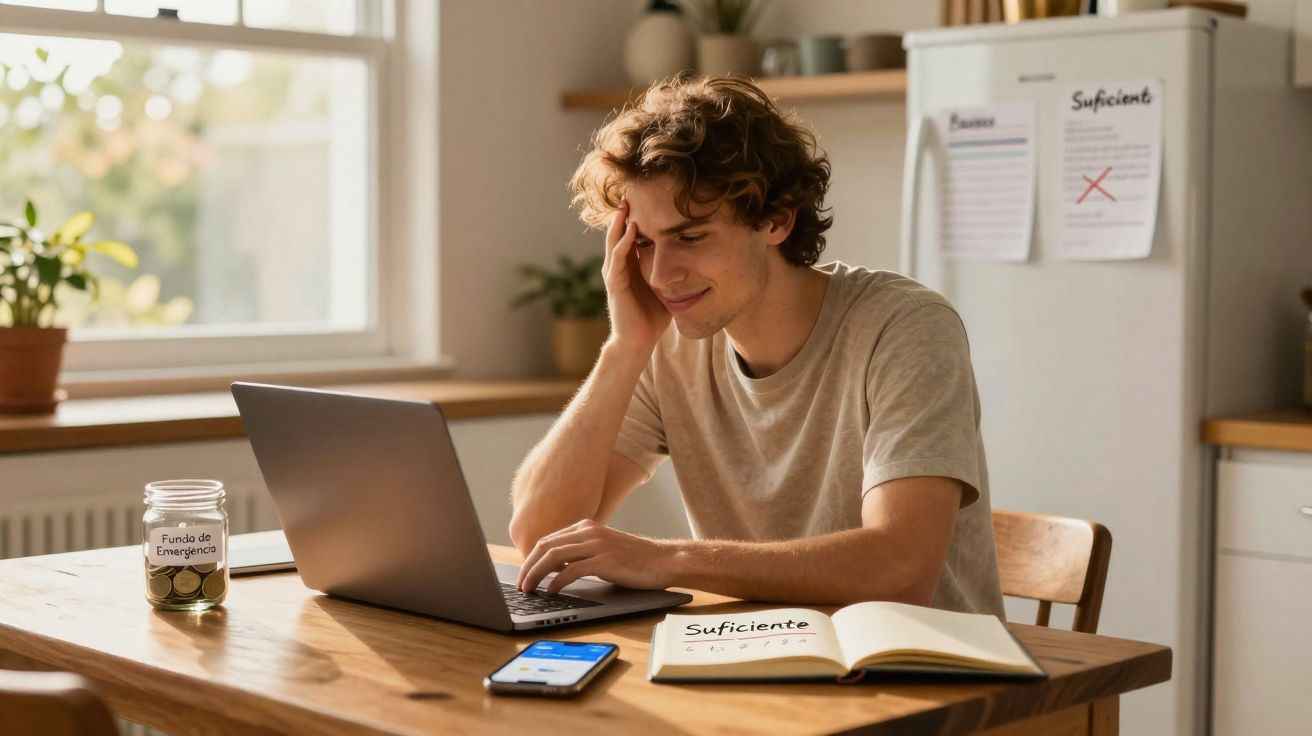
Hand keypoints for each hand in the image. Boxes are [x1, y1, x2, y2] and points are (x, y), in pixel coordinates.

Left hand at [516, 519, 679, 594]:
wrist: (664, 560)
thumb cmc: (635, 560)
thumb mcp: (603, 550)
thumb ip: (580, 553)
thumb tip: (554, 569)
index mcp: (587, 526)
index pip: (548, 540)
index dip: (531, 558)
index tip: (523, 574)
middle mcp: (589, 531)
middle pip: (546, 546)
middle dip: (528, 566)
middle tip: (520, 584)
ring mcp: (597, 544)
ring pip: (554, 556)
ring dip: (537, 574)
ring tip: (529, 589)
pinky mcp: (605, 561)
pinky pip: (572, 570)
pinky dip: (557, 582)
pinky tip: (552, 591)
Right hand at [602, 200, 670, 354]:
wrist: (638, 342)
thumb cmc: (653, 316)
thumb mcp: (666, 287)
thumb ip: (673, 272)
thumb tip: (698, 259)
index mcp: (630, 266)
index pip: (630, 236)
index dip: (635, 217)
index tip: (644, 197)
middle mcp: (618, 267)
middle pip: (619, 233)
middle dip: (623, 213)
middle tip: (630, 191)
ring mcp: (614, 275)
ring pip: (614, 242)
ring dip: (620, 223)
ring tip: (626, 204)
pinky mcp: (615, 286)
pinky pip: (617, 260)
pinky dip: (624, 244)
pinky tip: (631, 231)